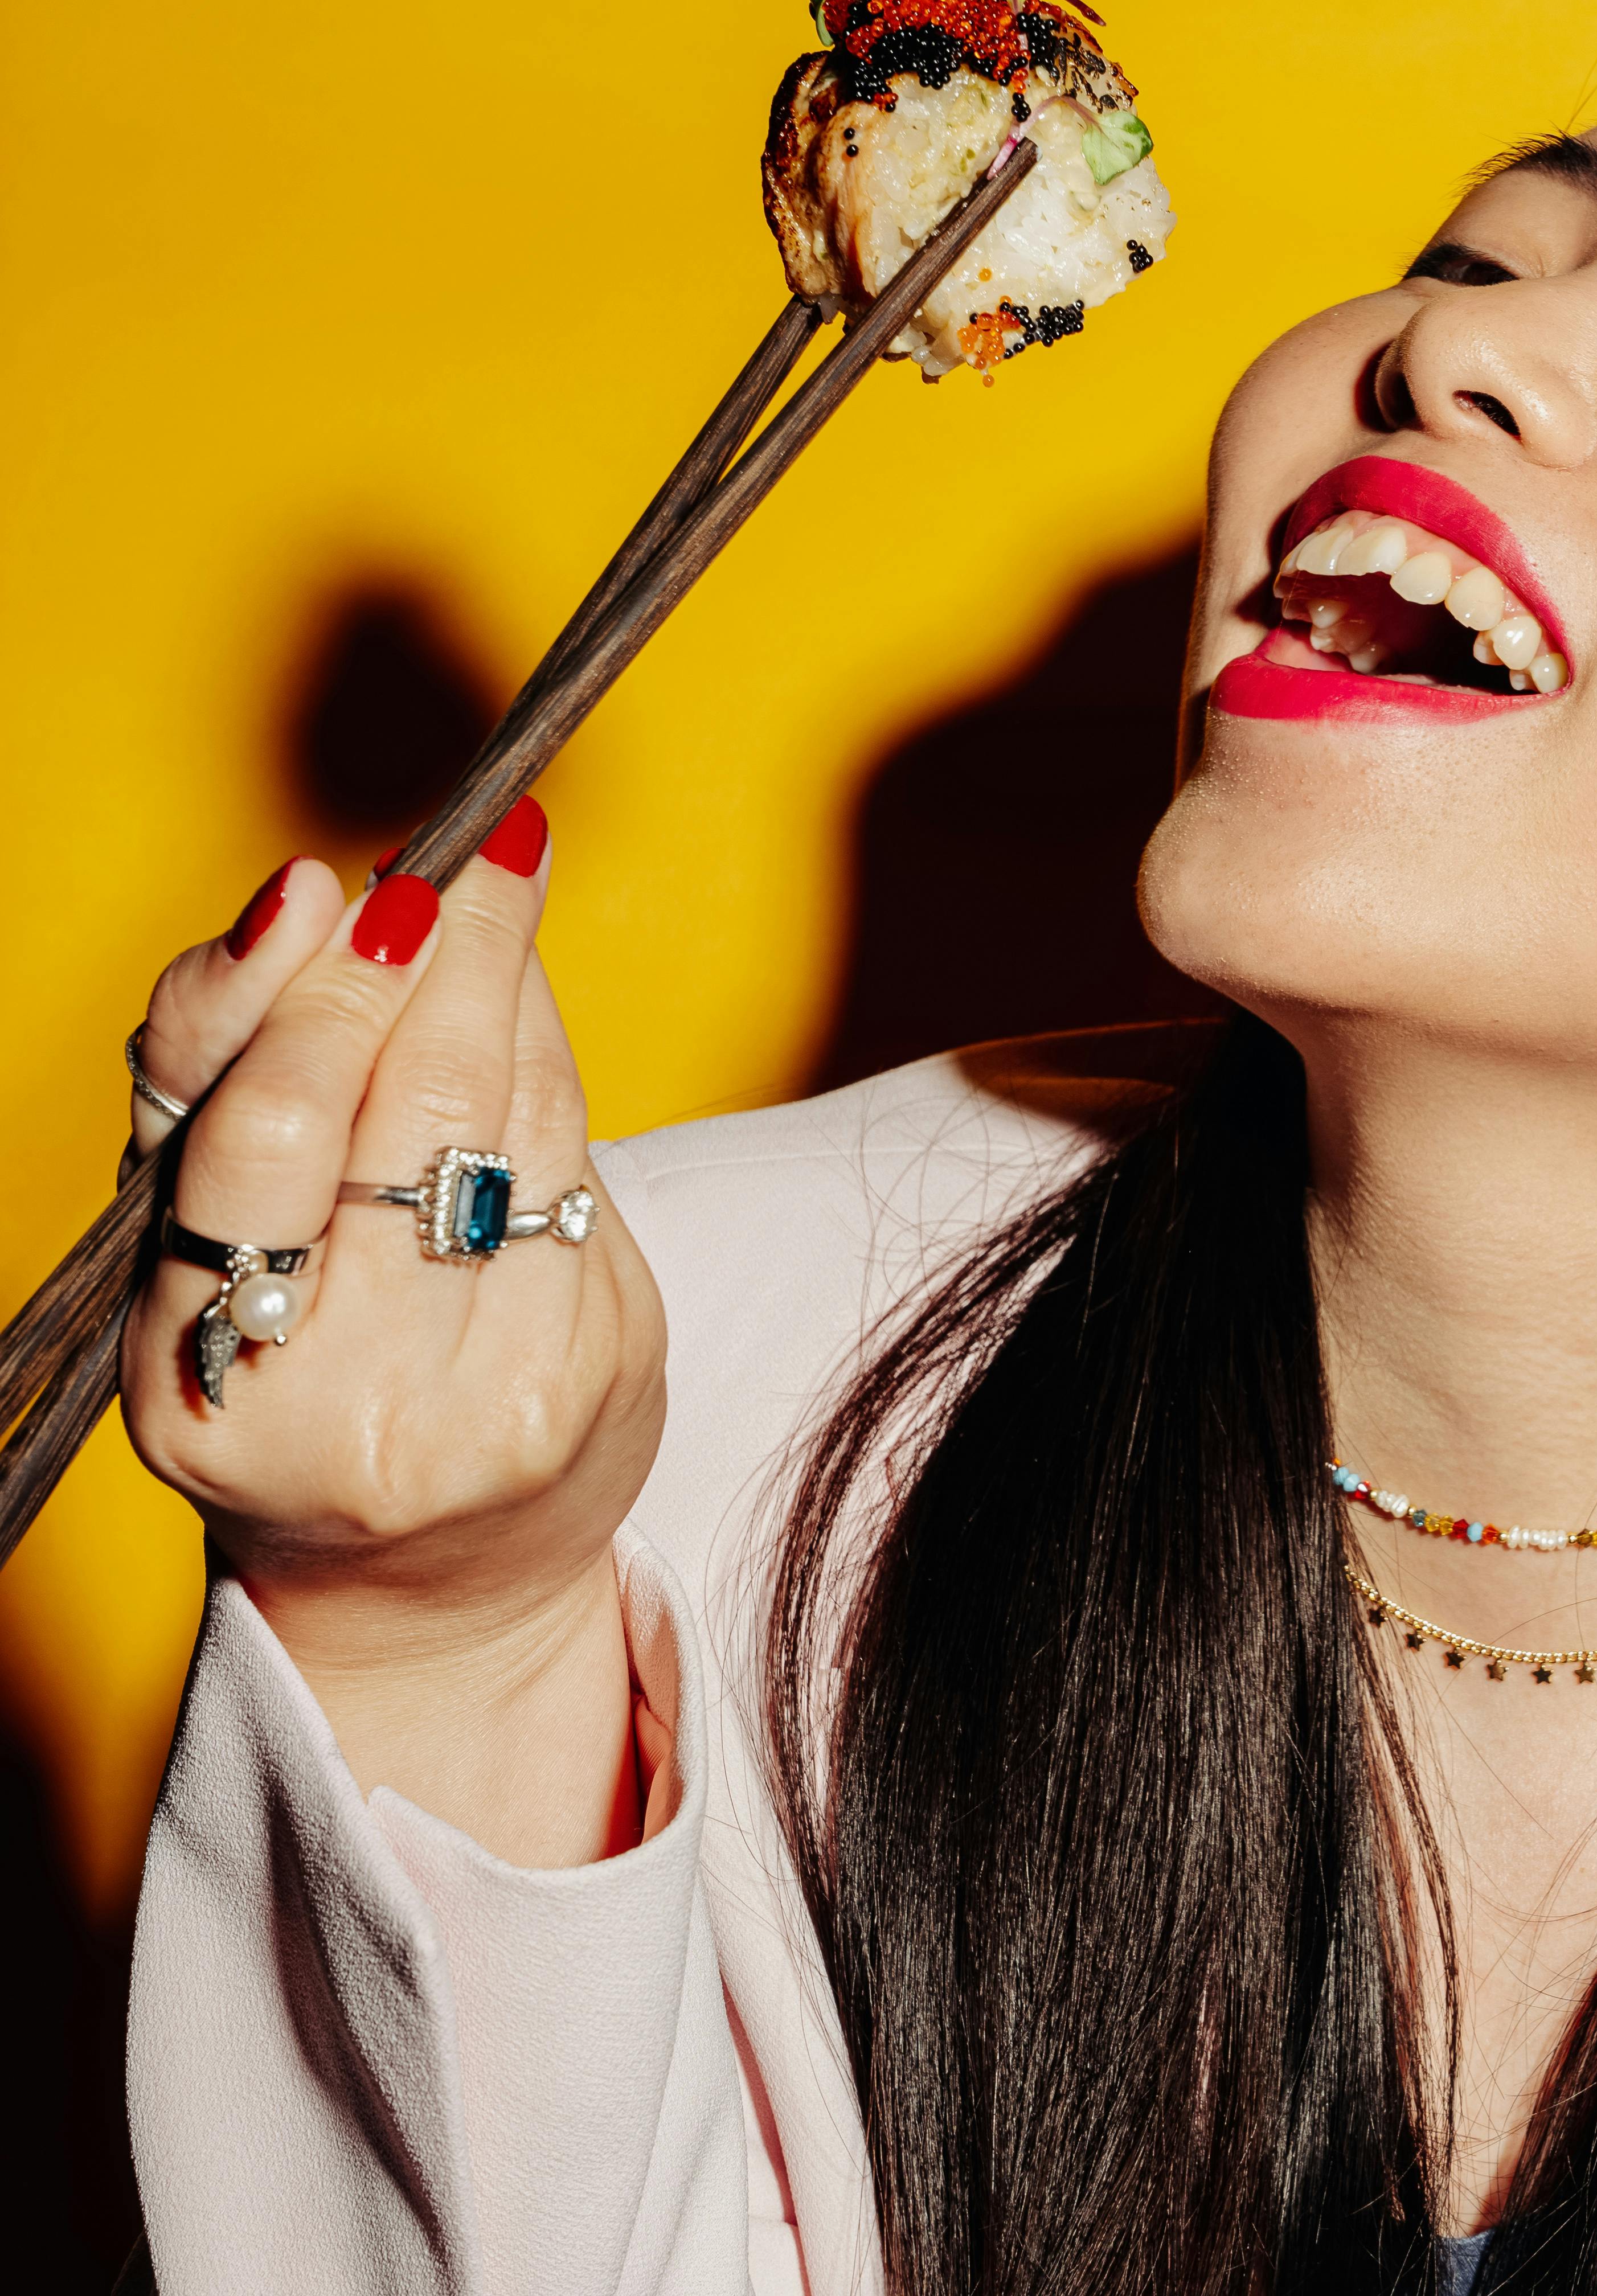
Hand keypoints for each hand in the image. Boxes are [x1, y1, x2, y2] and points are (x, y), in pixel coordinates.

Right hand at [119, 810, 668, 1863]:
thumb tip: (304, 896)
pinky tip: (527, 1009)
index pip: (251, 1141)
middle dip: (438, 953)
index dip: (308, 996)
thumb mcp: (216, 1231)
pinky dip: (552, 1070)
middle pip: (402, 1111)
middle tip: (466, 849)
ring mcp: (474, 1396)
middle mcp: (326, 1396)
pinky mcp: (585, 1376)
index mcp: (190, 1365)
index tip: (340, 880)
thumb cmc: (304, 1351)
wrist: (438, 1567)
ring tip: (500, 880)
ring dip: (505, 981)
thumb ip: (229, 1065)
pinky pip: (581, 1169)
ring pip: (509, 1120)